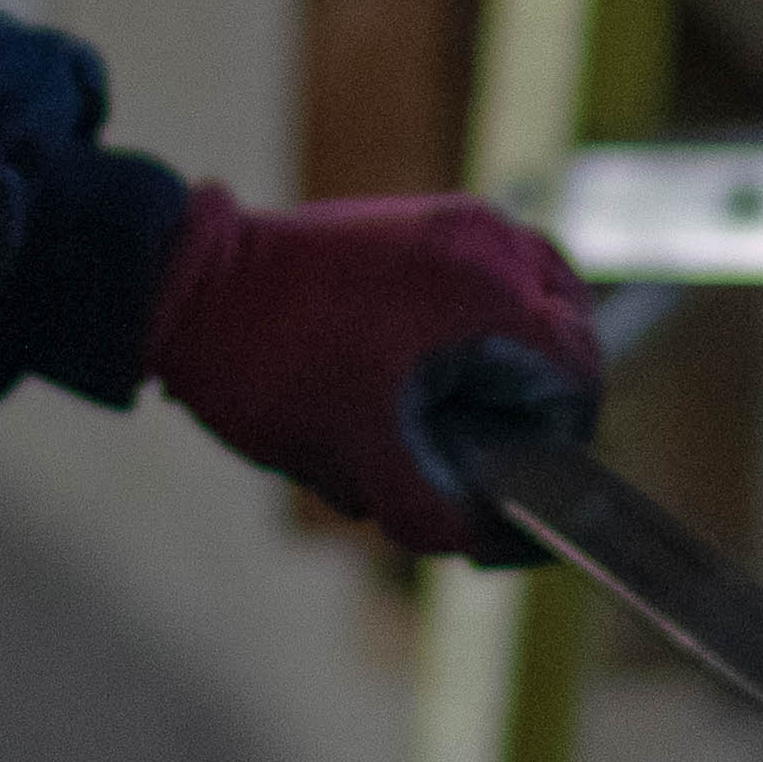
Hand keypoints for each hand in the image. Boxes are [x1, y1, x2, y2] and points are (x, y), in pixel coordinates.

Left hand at [139, 184, 595, 559]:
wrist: (184, 284)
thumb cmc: (267, 364)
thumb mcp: (356, 460)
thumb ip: (435, 513)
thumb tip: (489, 540)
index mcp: (485, 293)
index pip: (578, 377)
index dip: (562, 447)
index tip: (515, 490)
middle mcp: (487, 241)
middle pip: (569, 337)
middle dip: (537, 407)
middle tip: (487, 460)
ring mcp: (458, 221)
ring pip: (538, 302)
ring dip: (517, 365)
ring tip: (465, 418)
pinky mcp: (427, 221)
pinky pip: (495, 278)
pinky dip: (486, 329)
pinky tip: (434, 375)